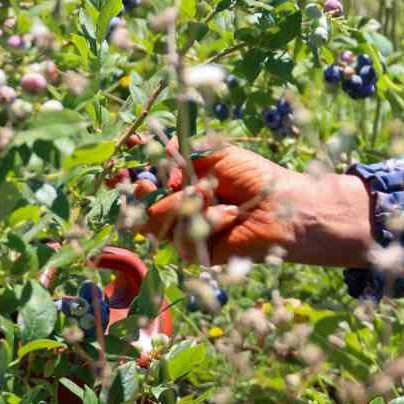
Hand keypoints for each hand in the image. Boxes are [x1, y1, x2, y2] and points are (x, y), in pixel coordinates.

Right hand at [143, 142, 371, 265]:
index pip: (142, 184)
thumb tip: (159, 157)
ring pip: (156, 224)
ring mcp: (186, 232)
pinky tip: (230, 215)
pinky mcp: (198, 253)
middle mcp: (178, 210)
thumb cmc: (256, 177)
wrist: (284, 206)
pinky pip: (183, 239)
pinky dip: (207, 221)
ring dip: (183, 204)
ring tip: (211, 193)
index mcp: (180, 185)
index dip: (128, 179)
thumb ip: (185, 150)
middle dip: (141, 195)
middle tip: (148, 185)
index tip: (118, 171)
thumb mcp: (219, 155)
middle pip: (139, 210)